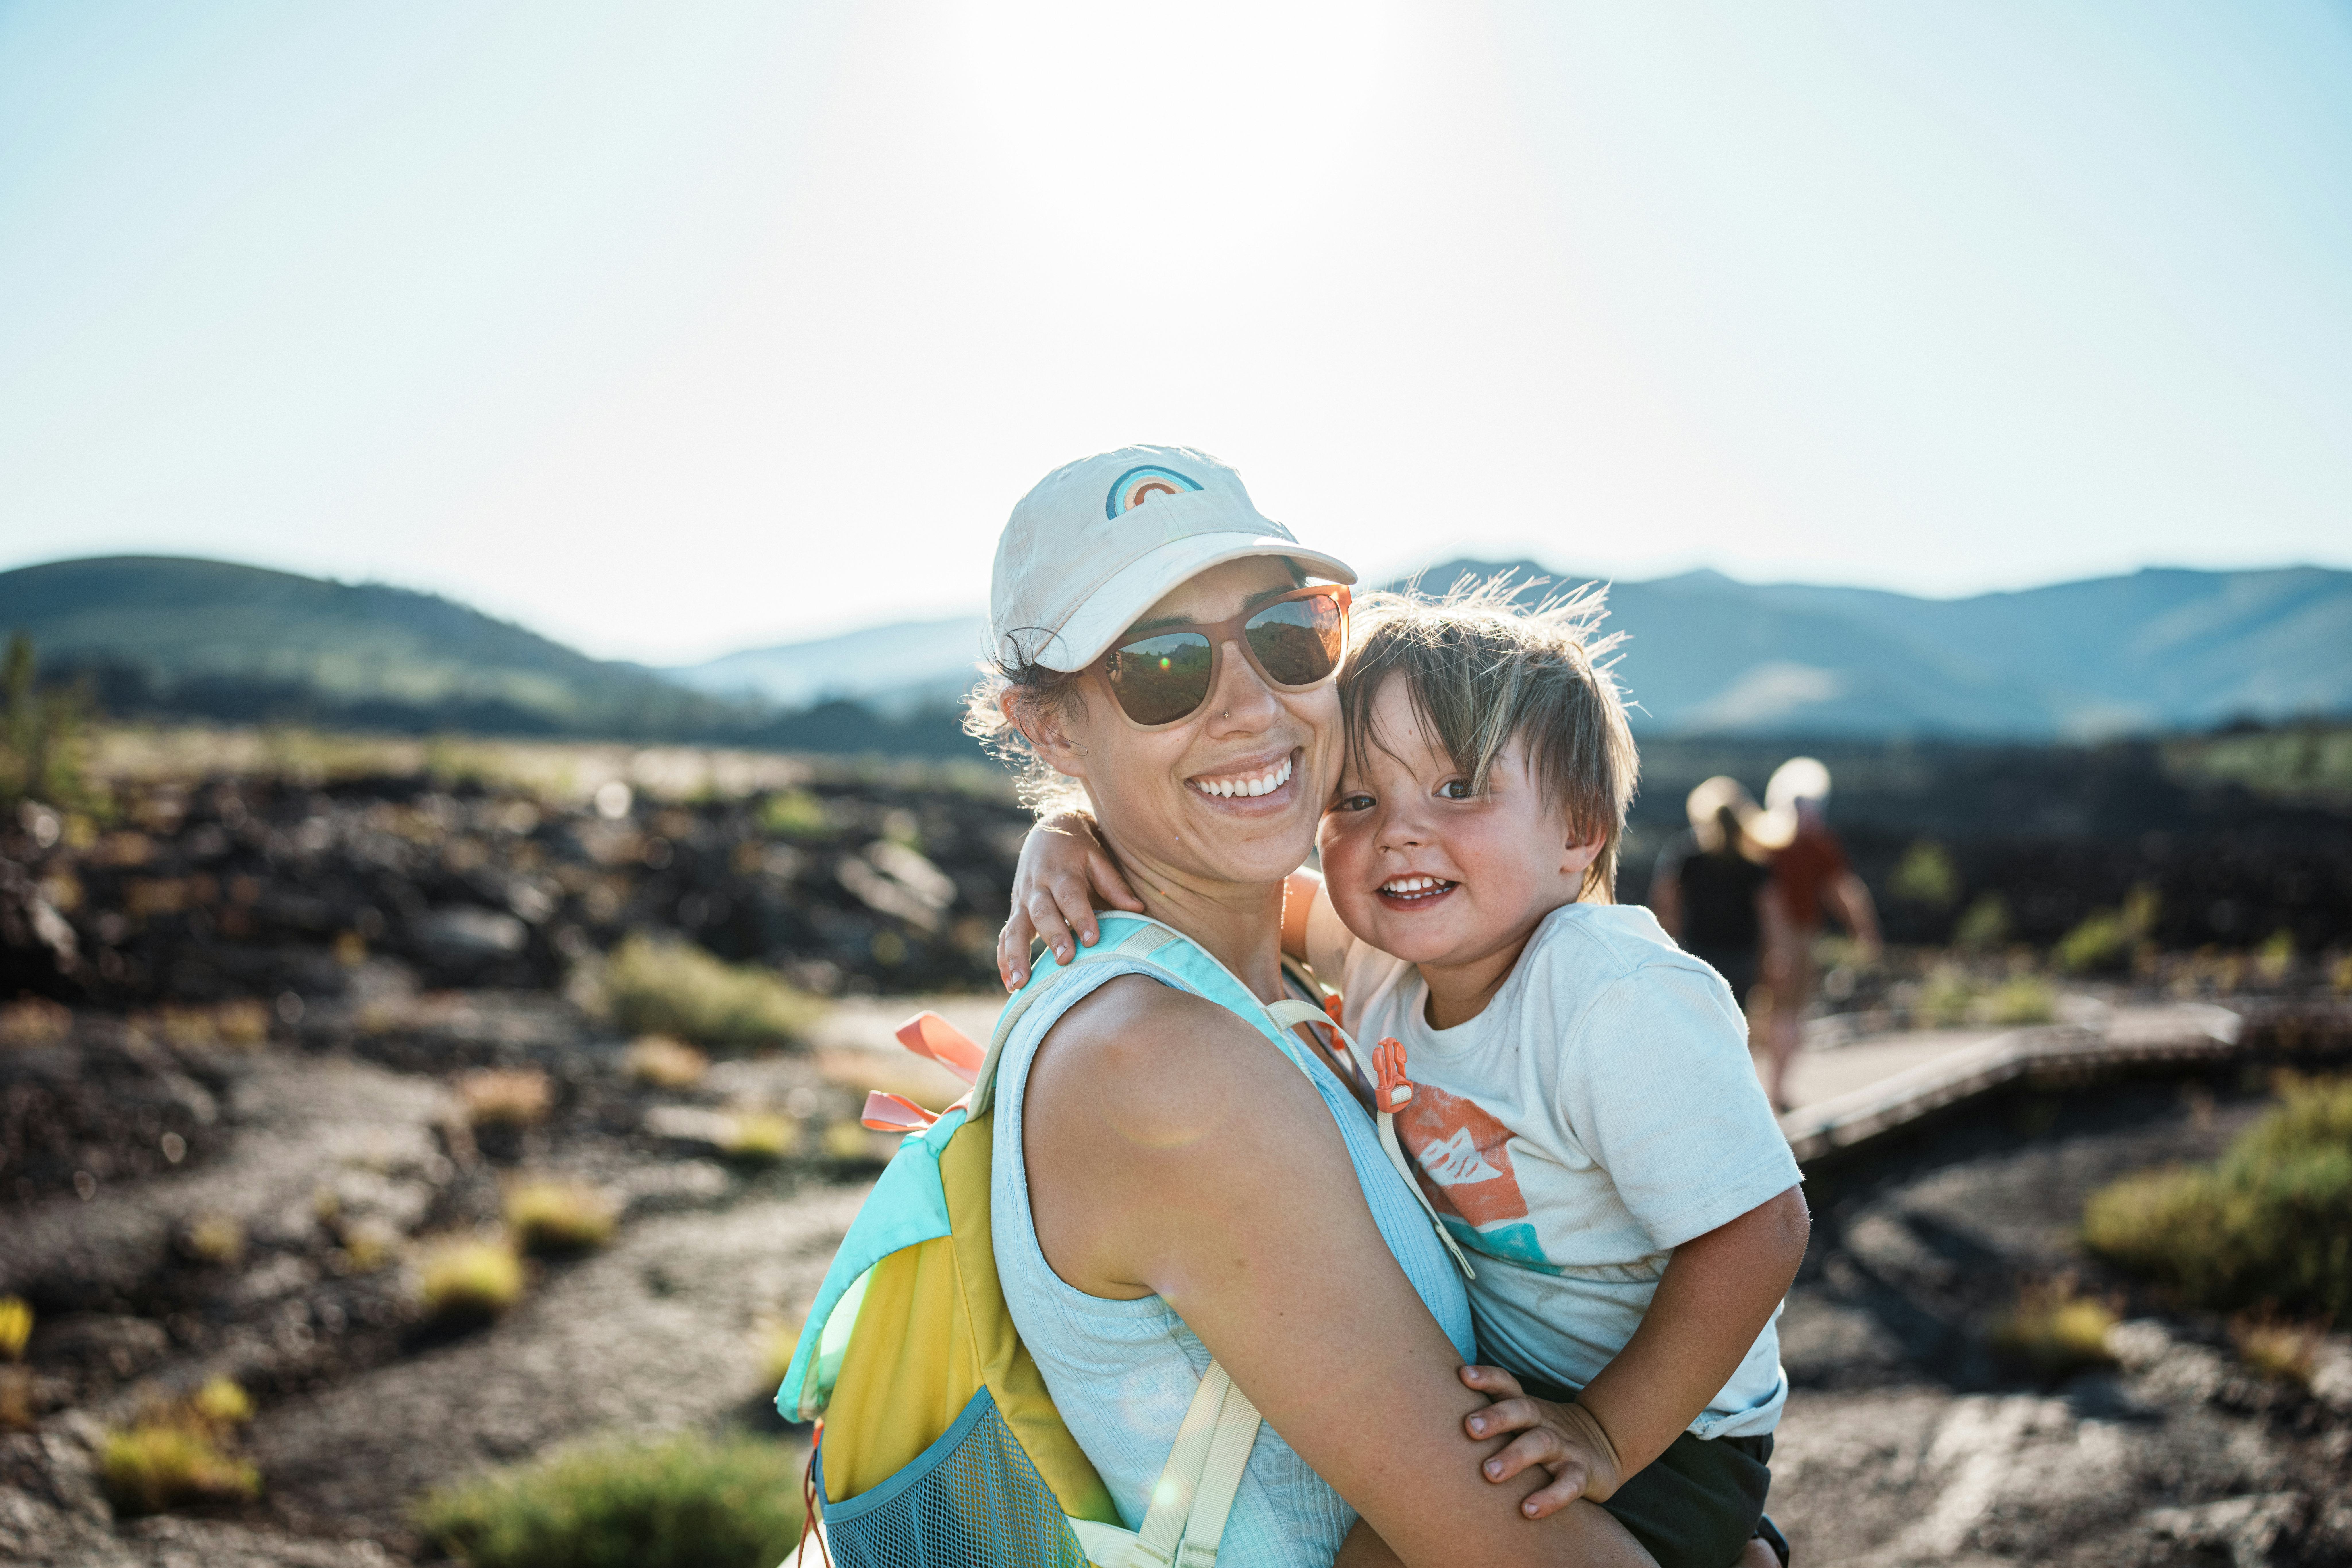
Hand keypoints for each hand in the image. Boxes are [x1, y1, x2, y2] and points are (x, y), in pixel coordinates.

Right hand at [997, 811, 1144, 989]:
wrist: (1049, 830)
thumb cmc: (1080, 849)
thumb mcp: (1097, 858)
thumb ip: (1114, 884)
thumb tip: (1137, 908)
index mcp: (1061, 872)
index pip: (1071, 895)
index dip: (1081, 917)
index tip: (1093, 940)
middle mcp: (1038, 887)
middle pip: (1042, 912)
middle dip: (1053, 936)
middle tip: (1064, 960)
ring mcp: (1023, 900)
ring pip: (1015, 928)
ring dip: (1015, 956)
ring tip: (1020, 983)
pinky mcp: (1016, 911)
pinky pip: (1005, 936)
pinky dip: (1004, 958)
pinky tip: (1008, 983)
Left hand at [1459, 1364, 1624, 1517]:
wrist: (1605, 1445)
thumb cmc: (1545, 1434)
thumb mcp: (1524, 1420)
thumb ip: (1492, 1417)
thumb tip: (1436, 1421)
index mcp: (1528, 1408)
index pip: (1507, 1385)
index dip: (1487, 1377)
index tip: (1462, 1375)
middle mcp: (1544, 1422)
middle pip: (1522, 1411)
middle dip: (1496, 1416)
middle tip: (1469, 1427)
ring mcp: (1565, 1447)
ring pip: (1542, 1444)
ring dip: (1515, 1456)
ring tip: (1489, 1473)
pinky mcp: (1582, 1474)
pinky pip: (1569, 1485)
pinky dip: (1550, 1497)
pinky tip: (1528, 1510)